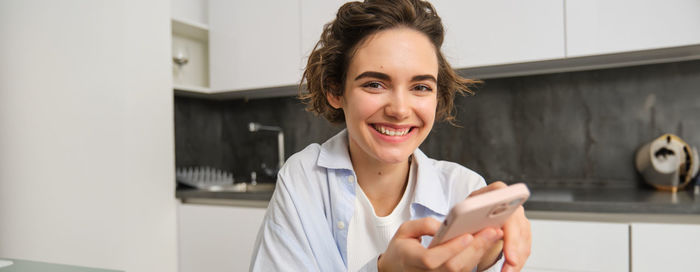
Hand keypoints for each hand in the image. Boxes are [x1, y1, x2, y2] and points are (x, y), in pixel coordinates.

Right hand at [378, 217, 503, 271]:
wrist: (398, 268)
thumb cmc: (402, 247)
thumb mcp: (404, 230)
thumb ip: (422, 225)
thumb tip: (444, 225)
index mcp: (412, 260)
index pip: (432, 259)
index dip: (450, 249)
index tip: (467, 235)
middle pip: (454, 266)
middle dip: (475, 248)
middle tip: (492, 230)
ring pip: (463, 270)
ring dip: (481, 252)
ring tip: (494, 234)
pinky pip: (465, 271)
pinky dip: (477, 257)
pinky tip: (486, 243)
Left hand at [469, 181, 531, 271]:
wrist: (473, 207)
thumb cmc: (467, 209)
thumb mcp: (462, 210)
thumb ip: (466, 217)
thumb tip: (470, 235)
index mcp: (498, 191)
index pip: (509, 214)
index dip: (511, 236)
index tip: (509, 255)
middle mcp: (512, 202)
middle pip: (519, 229)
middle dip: (515, 252)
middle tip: (509, 267)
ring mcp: (519, 216)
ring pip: (524, 241)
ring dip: (517, 260)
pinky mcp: (521, 230)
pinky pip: (524, 247)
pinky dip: (518, 260)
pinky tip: (510, 269)